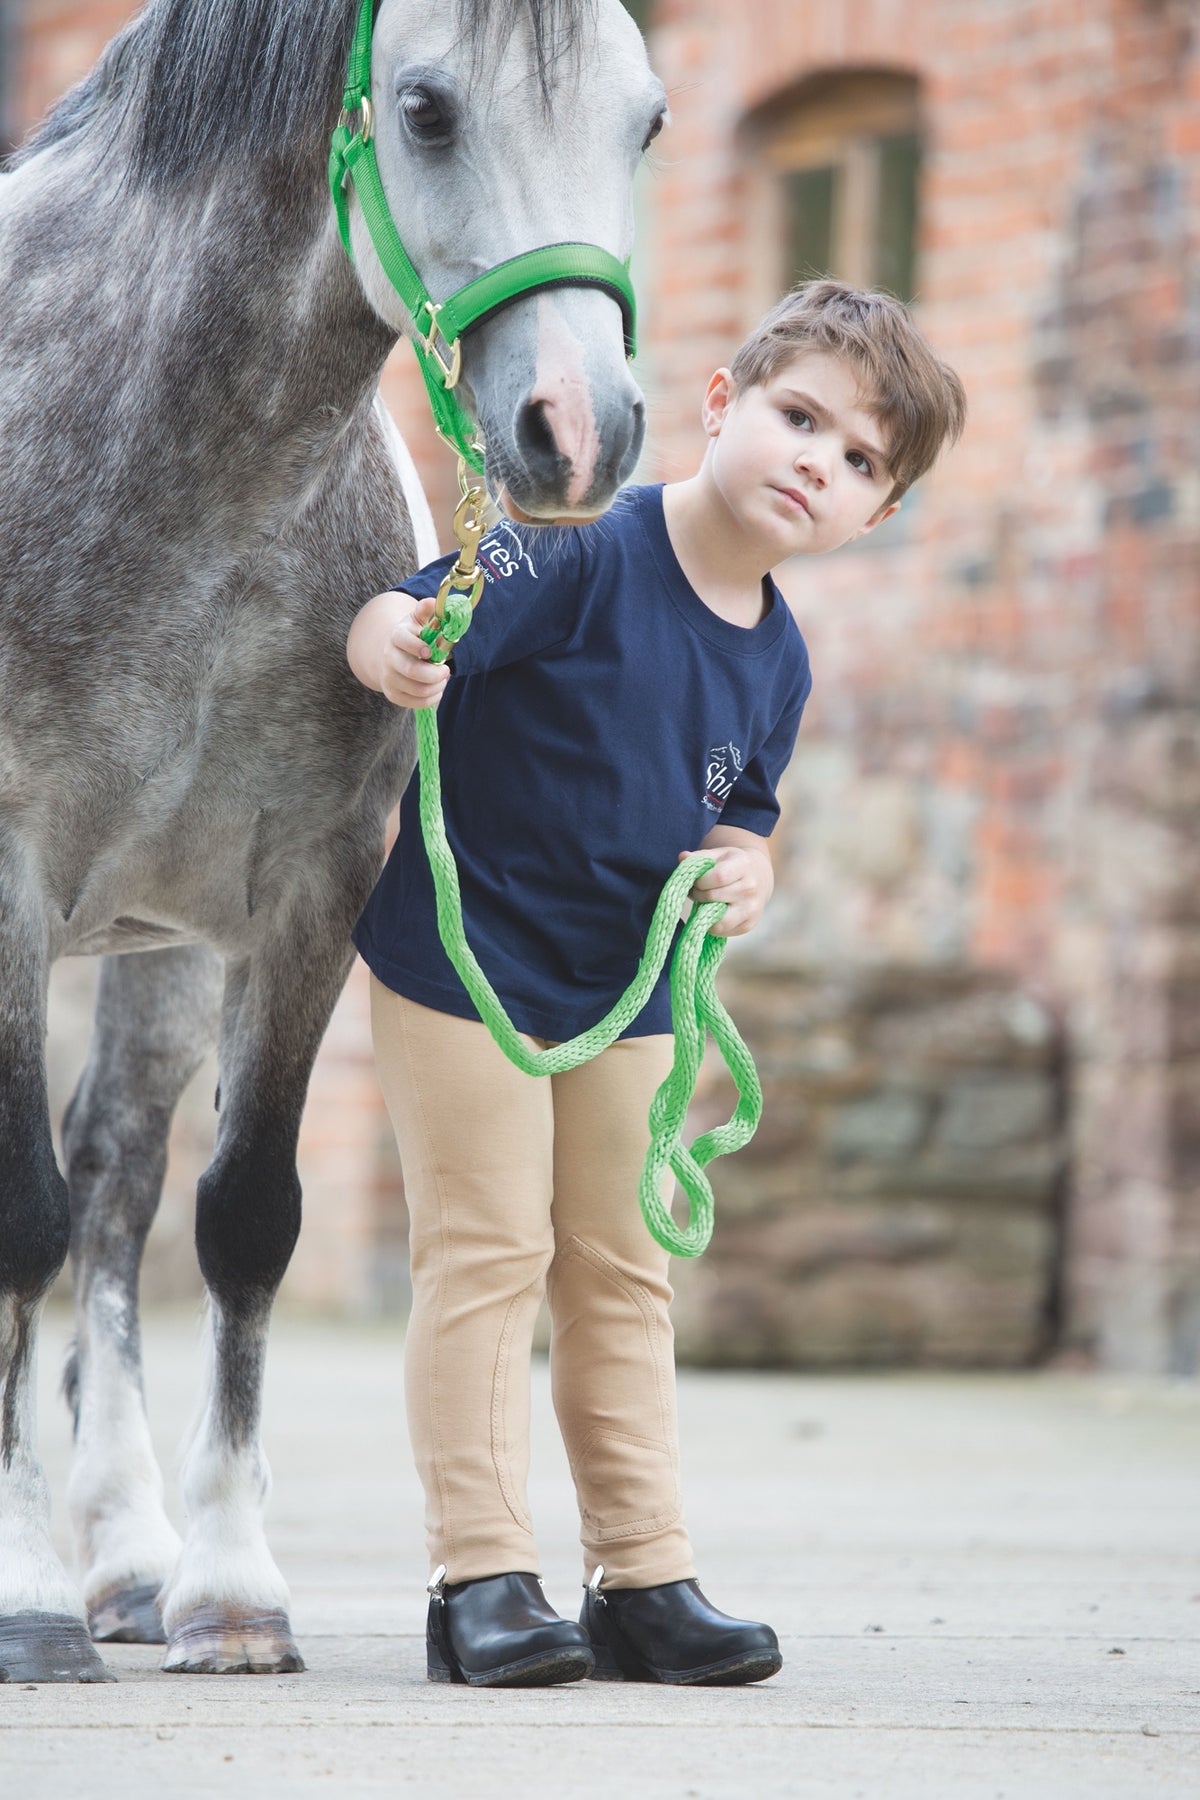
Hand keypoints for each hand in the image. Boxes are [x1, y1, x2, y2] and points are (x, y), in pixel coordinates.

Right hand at [347, 592, 450, 708]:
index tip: (431, 652)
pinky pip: (417, 703)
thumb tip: (434, 602)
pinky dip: (432, 698)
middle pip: (411, 671)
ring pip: (418, 690)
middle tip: (447, 671)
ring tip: (443, 679)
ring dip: (437, 686)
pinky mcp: (393, 695)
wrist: (395, 655)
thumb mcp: (419, 620)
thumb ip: (427, 610)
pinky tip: (437, 688)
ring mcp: (389, 678)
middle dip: (435, 674)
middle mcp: (389, 658)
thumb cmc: (414, 637)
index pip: (402, 641)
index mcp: (396, 636)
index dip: (418, 647)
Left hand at [679, 843, 772, 937]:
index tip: (696, 880)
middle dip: (698, 895)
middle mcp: (751, 888)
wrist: (758, 878)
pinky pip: (722, 931)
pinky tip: (714, 912)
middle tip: (697, 891)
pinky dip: (712, 924)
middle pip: (713, 897)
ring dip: (703, 913)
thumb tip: (682, 857)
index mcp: (743, 865)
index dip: (700, 881)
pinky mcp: (748, 925)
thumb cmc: (732, 865)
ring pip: (717, 920)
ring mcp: (751, 909)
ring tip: (705, 903)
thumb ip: (698, 857)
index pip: (718, 877)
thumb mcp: (718, 855)